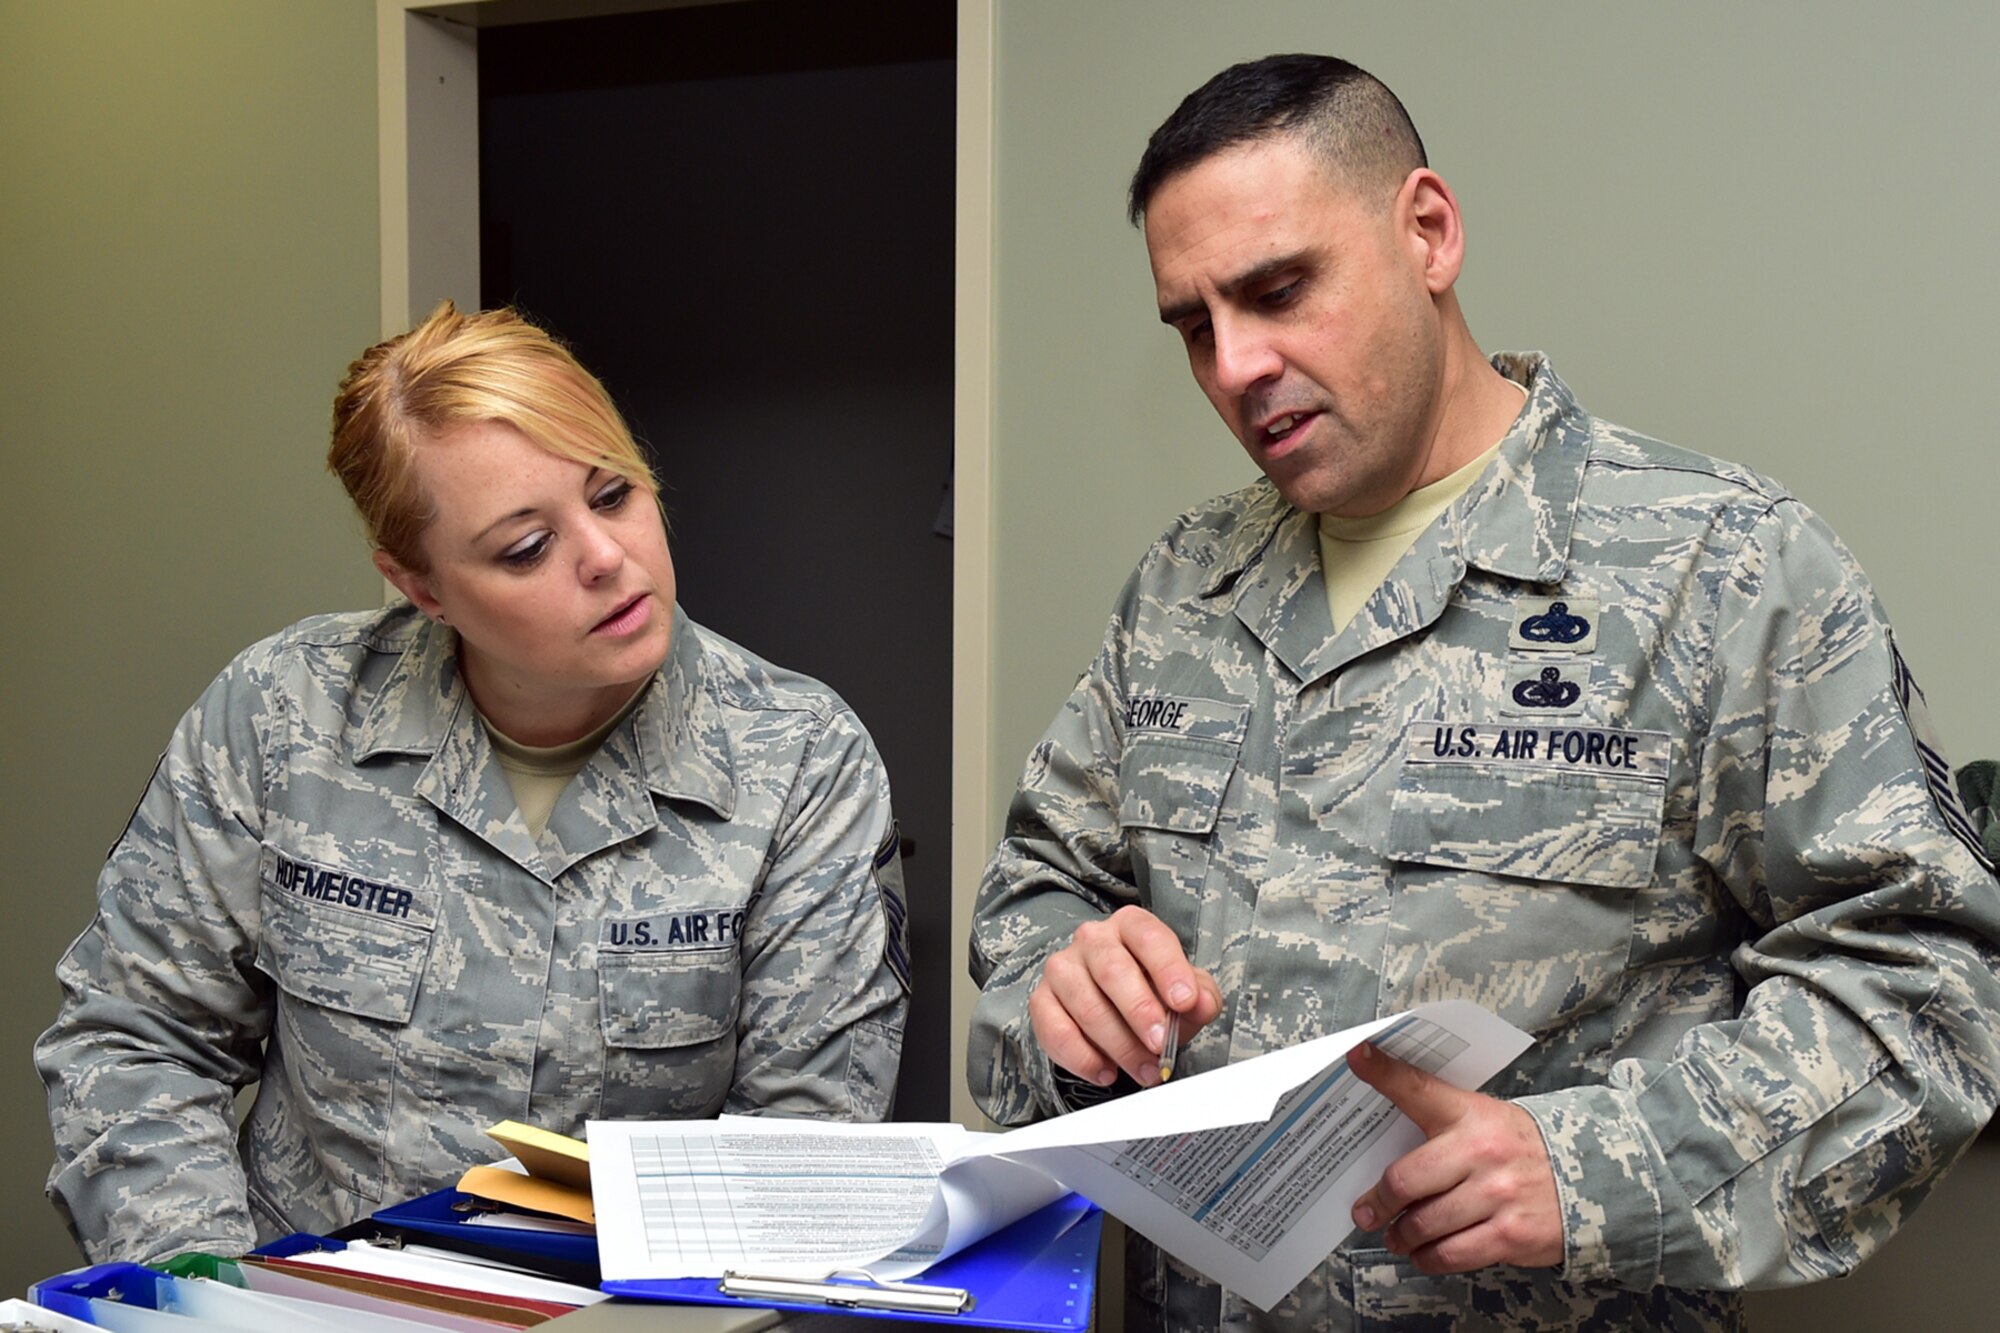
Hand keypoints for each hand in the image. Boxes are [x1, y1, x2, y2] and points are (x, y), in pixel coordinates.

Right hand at [1029, 905, 1222, 1087]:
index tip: (1185, 1002)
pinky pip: (1057, 1031)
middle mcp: (1092, 939)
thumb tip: (1202, 1003)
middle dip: (1140, 1012)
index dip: (1168, 969)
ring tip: (1144, 1070)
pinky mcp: (1041, 1000)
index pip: (1149, 937)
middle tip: (1160, 1044)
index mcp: (1131, 925)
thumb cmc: (1153, 992)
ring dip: (1119, 1046)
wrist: (1112, 1005)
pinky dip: (1084, 1058)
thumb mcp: (1185, 991)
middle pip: (1112, 971)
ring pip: (1086, 1007)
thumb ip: (1200, 995)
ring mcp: (1062, 968)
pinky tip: (1107, 1072)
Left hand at [1346, 1041, 1562, 1273]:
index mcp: (1472, 1114)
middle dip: (1378, 1203)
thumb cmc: (1523, 1148)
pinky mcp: (1509, 1235)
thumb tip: (1383, 1137)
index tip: (1356, 1056)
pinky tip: (1423, 1253)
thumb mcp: (1485, 1118)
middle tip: (1366, 1212)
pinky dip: (1428, 1258)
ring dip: (1401, 1236)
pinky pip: (1451, 1254)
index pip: (1419, 1088)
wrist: (1595, 1178)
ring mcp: (1497, 1195)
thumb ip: (1439, 1120)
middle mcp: (1482, 1152)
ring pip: (1424, 1223)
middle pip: (1405, 1180)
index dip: (1384, 1071)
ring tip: (1396, 1236)